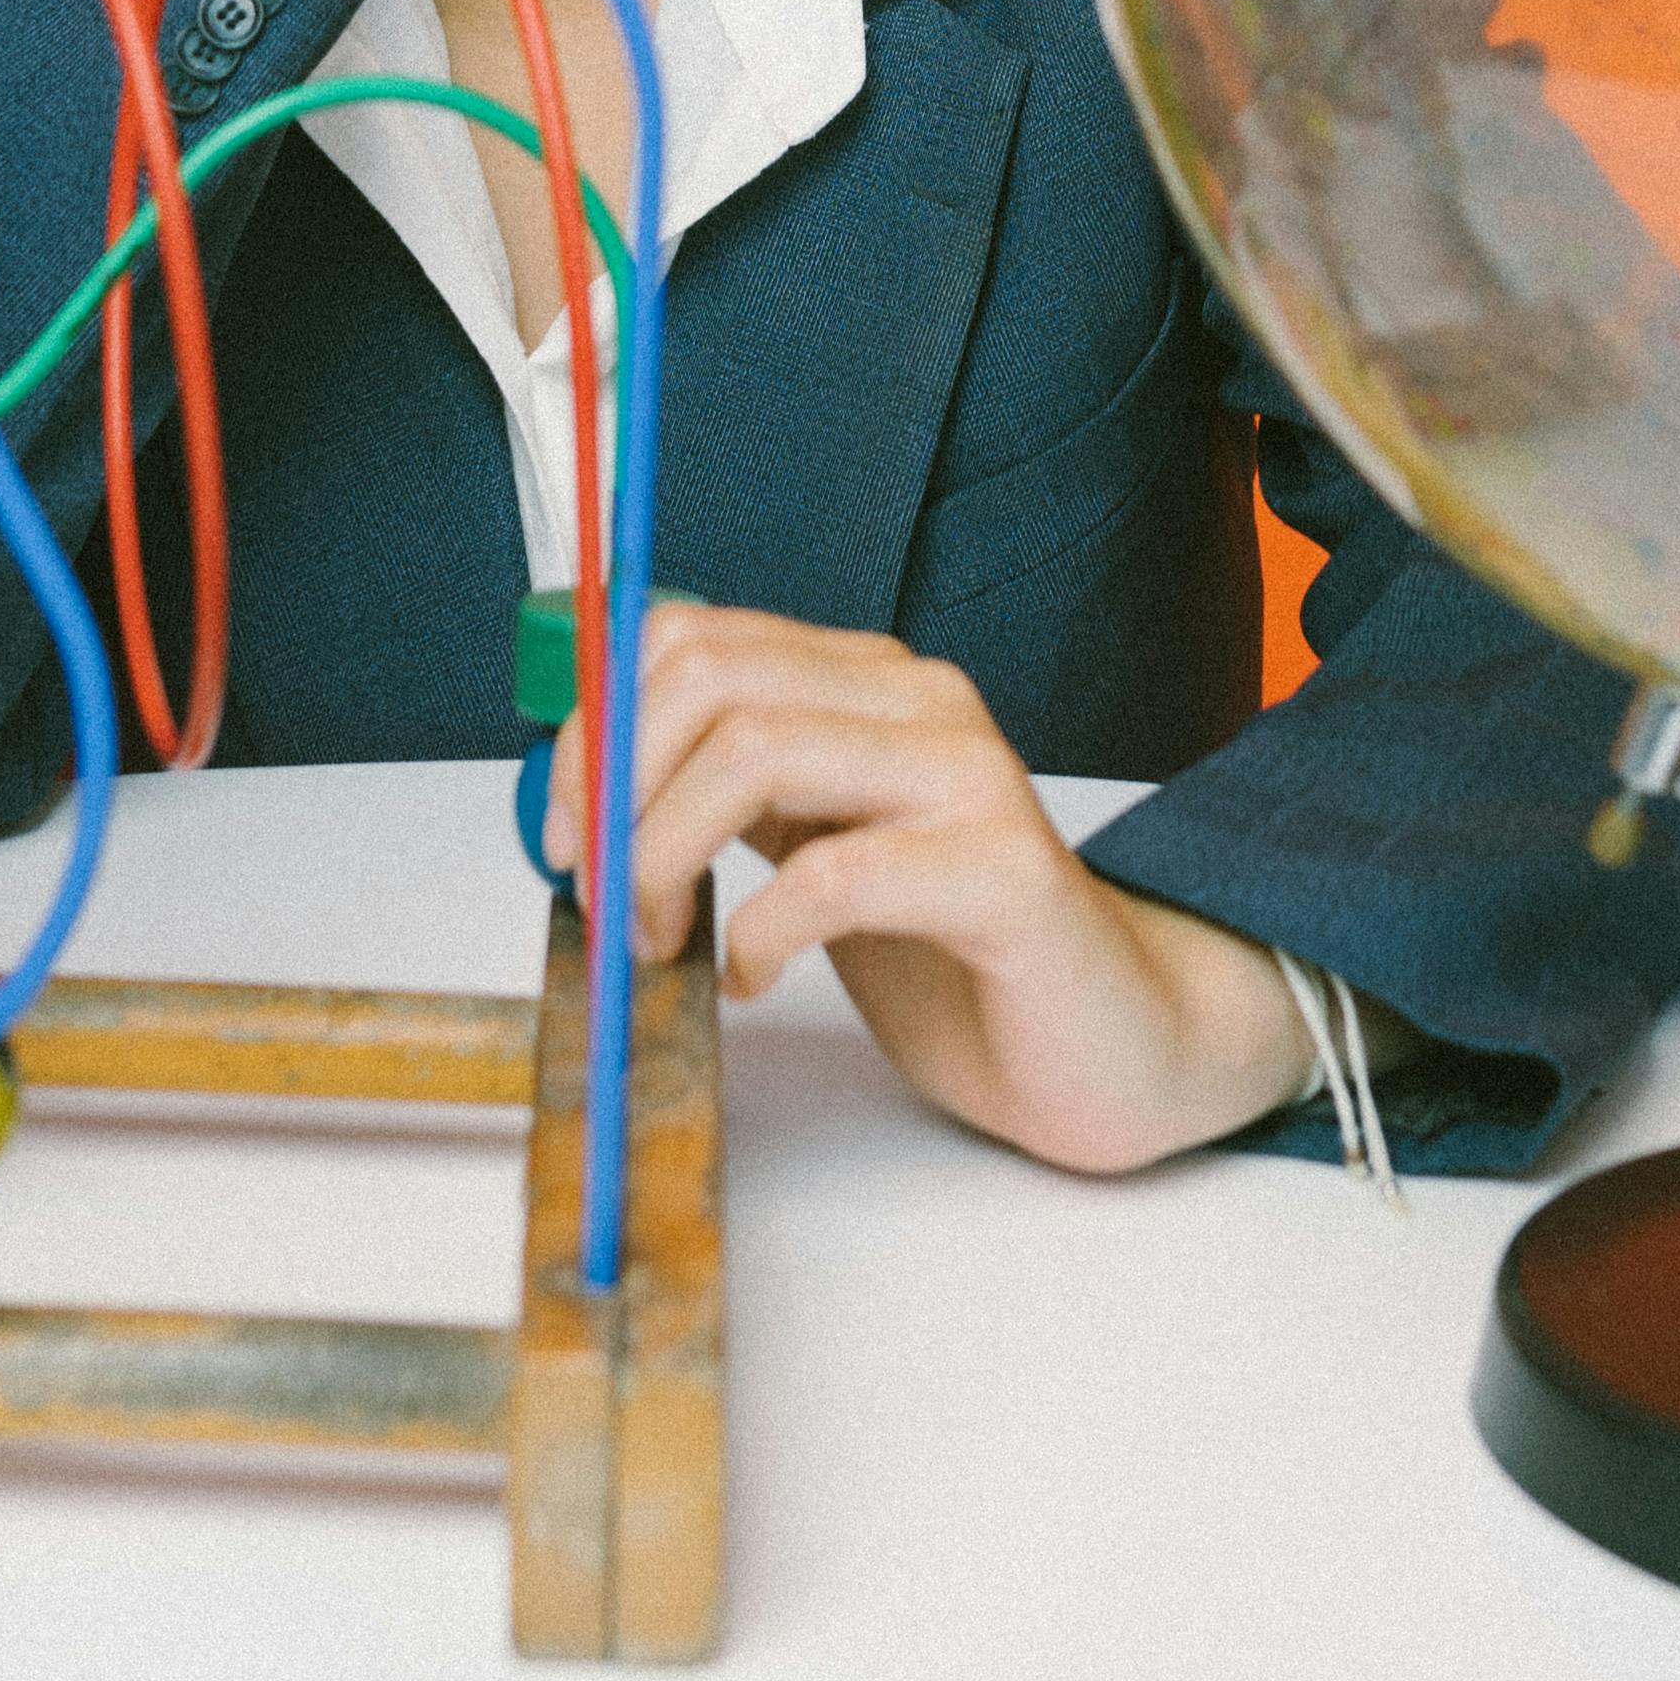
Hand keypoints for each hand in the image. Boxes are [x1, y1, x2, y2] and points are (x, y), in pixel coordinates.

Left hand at [540, 599, 1313, 1177]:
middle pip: (711, 682)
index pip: (691, 639)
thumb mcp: (817, 848)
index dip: (597, 730)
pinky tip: (754, 978)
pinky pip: (839, 875)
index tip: (564, 833)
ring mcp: (970, 777)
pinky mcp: (1006, 874)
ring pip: (758, 754)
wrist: (1116, 1041)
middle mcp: (920, 702)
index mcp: (868, 683)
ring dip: (665, 858)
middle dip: (616, 793)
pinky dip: (761, 932)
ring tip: (661, 943)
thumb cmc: (955, 954)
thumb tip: (589, 787)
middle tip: (600, 900)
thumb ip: (733, 798)